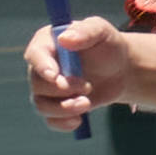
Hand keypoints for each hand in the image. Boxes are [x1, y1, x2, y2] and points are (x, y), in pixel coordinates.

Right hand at [26, 16, 135, 130]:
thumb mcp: (101, 31)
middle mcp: (41, 67)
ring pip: (41, 105)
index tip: (55, 76)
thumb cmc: (107, 45)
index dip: (42, 67)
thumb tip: (64, 39)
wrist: (120, 69)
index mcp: (47, 44)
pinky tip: (80, 120)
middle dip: (63, 90)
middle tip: (87, 87)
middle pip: (37, 84)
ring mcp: (47, 89)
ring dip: (64, 109)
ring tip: (87, 103)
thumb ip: (85, 31)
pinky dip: (63, 123)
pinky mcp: (57, 107)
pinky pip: (51, 120)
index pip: (35, 55)